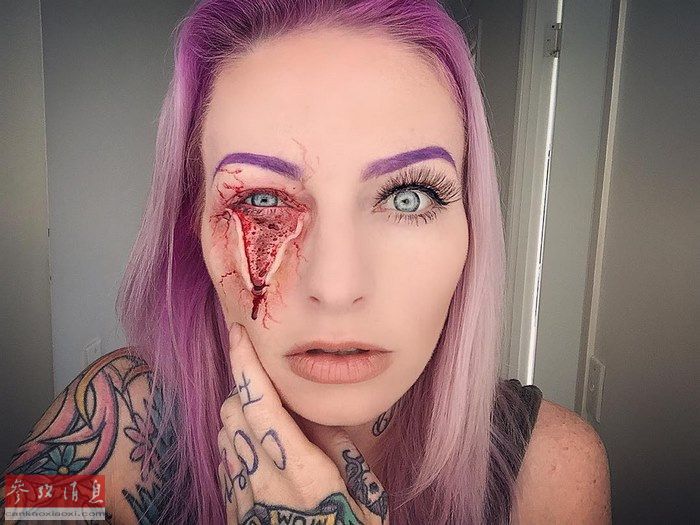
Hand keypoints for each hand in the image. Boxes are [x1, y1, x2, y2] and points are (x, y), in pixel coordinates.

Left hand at [217, 322, 389, 523]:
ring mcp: (243, 494)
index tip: (238, 333)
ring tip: (265, 413)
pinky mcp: (233, 508)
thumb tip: (313, 416)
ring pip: (225, 431)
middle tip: (265, 379)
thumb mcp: (361, 493)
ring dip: (238, 411)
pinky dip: (235, 439)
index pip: (262, 403)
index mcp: (301, 469)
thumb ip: (335, 449)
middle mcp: (264, 477)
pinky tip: (255, 446)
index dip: (247, 363)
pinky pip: (225, 458)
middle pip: (235, 410)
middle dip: (244, 384)